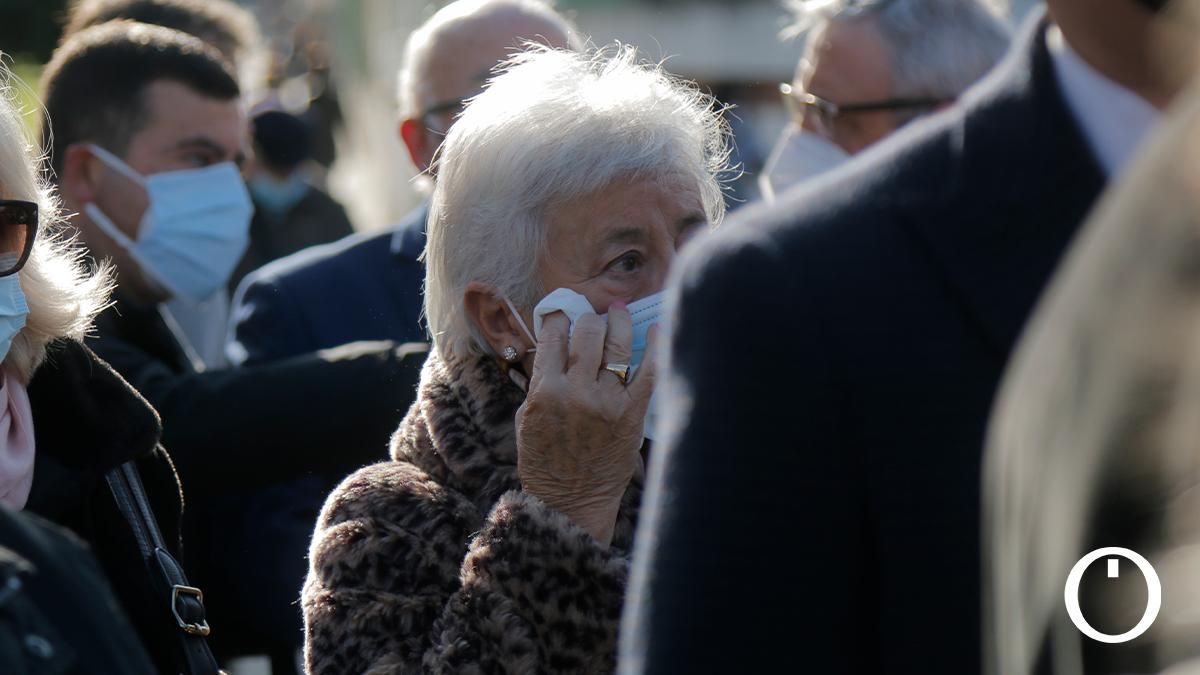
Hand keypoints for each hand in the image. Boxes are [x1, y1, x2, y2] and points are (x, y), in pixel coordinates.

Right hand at [515, 302, 656, 545]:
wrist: (569, 503)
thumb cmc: (544, 462)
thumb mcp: (526, 418)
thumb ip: (540, 382)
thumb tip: (553, 346)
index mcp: (544, 391)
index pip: (553, 335)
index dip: (559, 317)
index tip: (564, 314)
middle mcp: (576, 392)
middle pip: (588, 332)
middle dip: (590, 319)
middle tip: (593, 319)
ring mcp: (607, 402)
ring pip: (617, 344)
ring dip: (619, 323)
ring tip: (619, 314)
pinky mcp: (632, 415)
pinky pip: (649, 371)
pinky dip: (655, 346)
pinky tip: (656, 330)